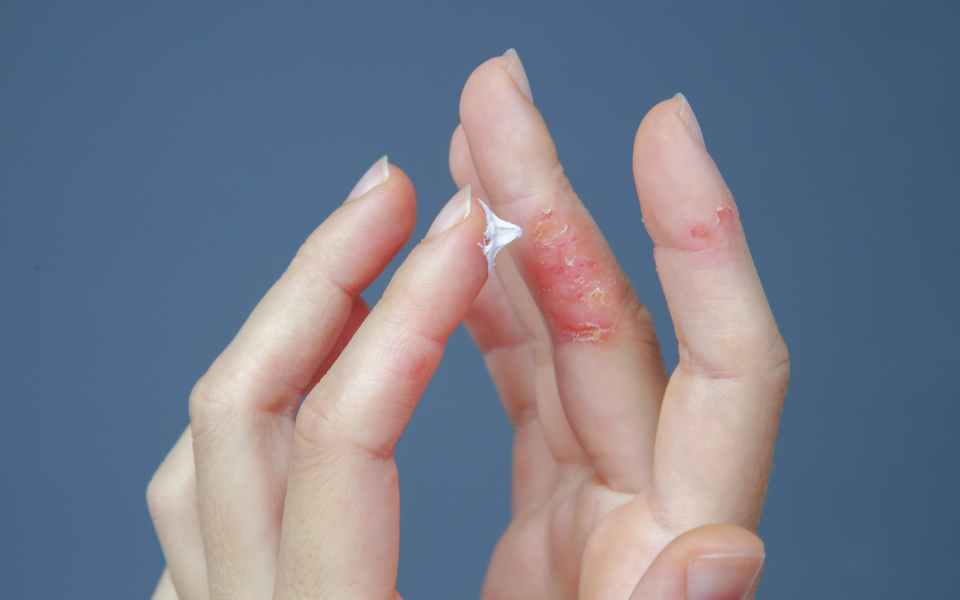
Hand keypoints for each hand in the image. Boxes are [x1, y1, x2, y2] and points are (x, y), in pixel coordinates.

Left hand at [148, 161, 497, 598]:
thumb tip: (670, 562)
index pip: (342, 439)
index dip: (407, 317)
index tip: (465, 233)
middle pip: (238, 405)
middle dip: (322, 274)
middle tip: (392, 195)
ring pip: (202, 441)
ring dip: (285, 331)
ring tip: (361, 271)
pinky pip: (200, 493)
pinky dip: (258, 409)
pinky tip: (314, 381)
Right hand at [450, 51, 787, 599]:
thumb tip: (726, 553)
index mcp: (675, 548)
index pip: (721, 364)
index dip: (704, 241)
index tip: (667, 130)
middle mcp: (645, 504)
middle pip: (612, 322)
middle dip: (549, 198)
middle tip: (498, 95)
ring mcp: (594, 499)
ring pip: (556, 338)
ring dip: (509, 235)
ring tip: (467, 148)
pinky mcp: (549, 512)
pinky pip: (524, 387)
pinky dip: (488, 316)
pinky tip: (459, 261)